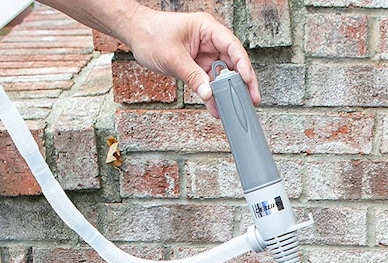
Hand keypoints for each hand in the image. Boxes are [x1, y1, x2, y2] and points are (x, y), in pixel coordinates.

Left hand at [124, 6, 260, 117]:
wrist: (136, 35)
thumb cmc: (152, 34)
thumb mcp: (173, 57)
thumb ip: (192, 76)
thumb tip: (208, 94)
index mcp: (207, 29)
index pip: (232, 46)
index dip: (242, 64)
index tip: (247, 81)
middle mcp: (209, 41)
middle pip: (233, 62)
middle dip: (241, 82)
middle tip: (251, 100)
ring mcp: (204, 54)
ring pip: (222, 75)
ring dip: (227, 92)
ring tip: (235, 108)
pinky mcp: (197, 66)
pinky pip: (209, 82)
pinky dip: (212, 95)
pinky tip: (216, 108)